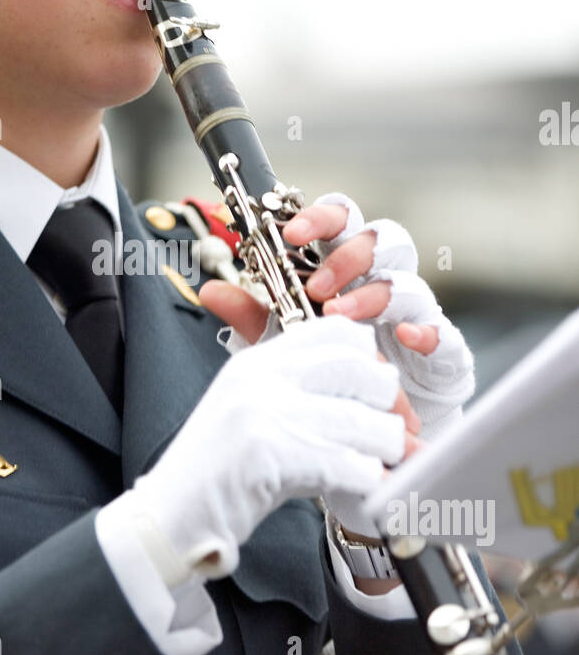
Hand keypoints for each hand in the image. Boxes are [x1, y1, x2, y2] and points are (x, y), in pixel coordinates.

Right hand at [118, 316, 408, 580]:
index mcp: (256, 363)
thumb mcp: (247, 414)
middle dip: (385, 402)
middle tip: (388, 429)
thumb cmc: (214, 475)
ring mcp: (264, 412)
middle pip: (356, 369)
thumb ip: (293, 394)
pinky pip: (347, 463)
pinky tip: (364, 486)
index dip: (367, 355)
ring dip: (383, 447)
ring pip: (360, 420)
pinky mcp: (272, 453)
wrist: (169, 517)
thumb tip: (364, 395)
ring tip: (383, 463)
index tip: (374, 384)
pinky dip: (366, 479)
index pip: (332, 331)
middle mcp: (260, 377)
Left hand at [200, 192, 473, 441]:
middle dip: (349, 255)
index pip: (342, 224)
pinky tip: (404, 337)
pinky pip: (444, 332)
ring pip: (409, 281)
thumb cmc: (331, 377)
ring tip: (340, 316)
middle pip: (383, 239)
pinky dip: (425, 330)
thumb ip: (254, 316)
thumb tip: (210, 289)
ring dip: (373, 294)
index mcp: (348, 272)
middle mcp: (385, 285)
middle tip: (316, 285)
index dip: (321, 218)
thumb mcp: (286, 345)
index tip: (291, 233)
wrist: (375, 436)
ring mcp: (417, 316)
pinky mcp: (443, 354)